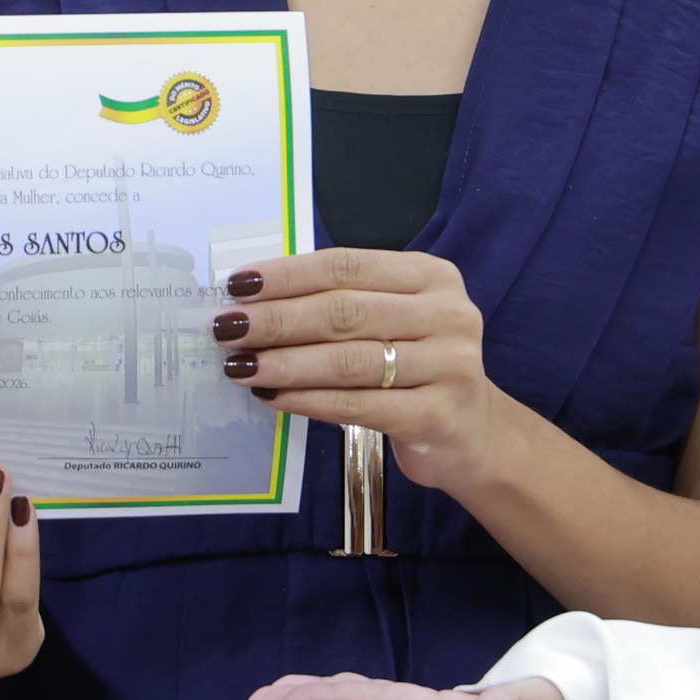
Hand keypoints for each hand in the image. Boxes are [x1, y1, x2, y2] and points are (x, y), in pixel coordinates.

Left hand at [214, 250, 505, 488]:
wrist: (472, 434)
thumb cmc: (416, 366)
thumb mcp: (394, 319)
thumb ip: (343, 301)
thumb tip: (256, 298)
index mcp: (432, 276)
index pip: (347, 266)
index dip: (289, 274)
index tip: (238, 285)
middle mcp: (447, 314)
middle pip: (344, 312)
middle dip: (277, 319)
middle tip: (227, 328)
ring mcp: (448, 366)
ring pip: (348, 361)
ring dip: (285, 363)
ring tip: (240, 365)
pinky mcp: (436, 416)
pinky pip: (357, 405)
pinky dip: (307, 400)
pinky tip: (273, 397)